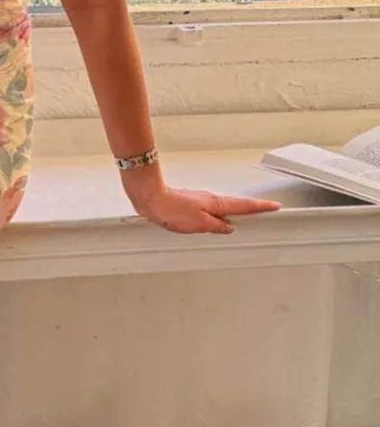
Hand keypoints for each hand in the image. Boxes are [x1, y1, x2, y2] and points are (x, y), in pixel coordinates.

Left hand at [130, 185, 280, 234]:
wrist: (151, 199)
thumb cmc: (171, 209)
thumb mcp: (198, 224)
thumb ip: (216, 226)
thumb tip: (228, 227)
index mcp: (216, 204)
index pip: (244, 206)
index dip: (260, 207)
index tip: (274, 206)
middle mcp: (210, 200)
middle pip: (236, 204)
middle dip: (252, 208)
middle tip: (266, 210)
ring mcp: (201, 200)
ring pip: (224, 206)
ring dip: (237, 210)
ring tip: (247, 217)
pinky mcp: (191, 203)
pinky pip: (212, 208)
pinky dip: (221, 212)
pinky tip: (219, 218)